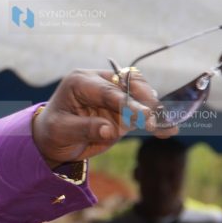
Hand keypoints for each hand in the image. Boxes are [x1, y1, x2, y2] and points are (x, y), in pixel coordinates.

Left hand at [32, 69, 175, 166]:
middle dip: (144, 101)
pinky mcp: (124, 108)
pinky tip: (169, 131)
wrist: (53, 140)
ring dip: (154, 110)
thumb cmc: (52, 132)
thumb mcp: (61, 131)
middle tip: (152, 120)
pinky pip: (143, 111)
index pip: (107, 90)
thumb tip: (110, 130)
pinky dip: (155, 120)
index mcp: (81, 81)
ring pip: (141, 95)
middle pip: (130, 84)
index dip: (126, 102)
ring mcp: (114, 95)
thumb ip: (85, 128)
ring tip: (164, 127)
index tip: (142, 114)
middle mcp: (100, 83)